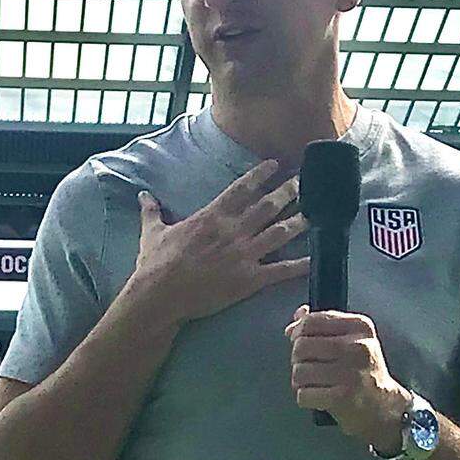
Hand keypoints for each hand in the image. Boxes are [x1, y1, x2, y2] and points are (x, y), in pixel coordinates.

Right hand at [132, 159, 310, 325]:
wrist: (160, 294)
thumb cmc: (155, 263)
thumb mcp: (152, 232)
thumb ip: (152, 211)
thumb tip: (143, 195)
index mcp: (212, 216)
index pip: (241, 189)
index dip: (260, 175)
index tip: (275, 164)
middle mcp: (233, 230)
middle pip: (268, 205)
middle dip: (289, 191)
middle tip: (306, 181)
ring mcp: (244, 254)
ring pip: (280, 232)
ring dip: (299, 221)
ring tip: (316, 211)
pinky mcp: (250, 279)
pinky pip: (281, 270)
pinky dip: (300, 264)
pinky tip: (315, 259)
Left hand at [285, 305, 411, 453]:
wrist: (384, 406)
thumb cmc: (362, 370)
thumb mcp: (351, 339)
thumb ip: (323, 324)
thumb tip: (297, 316)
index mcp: (360, 327)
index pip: (312, 321)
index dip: (298, 331)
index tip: (297, 340)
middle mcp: (358, 347)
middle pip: (302, 345)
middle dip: (297, 358)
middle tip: (307, 366)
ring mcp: (352, 372)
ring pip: (299, 370)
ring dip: (300, 380)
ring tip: (313, 383)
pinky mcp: (344, 397)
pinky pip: (304, 394)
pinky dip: (305, 397)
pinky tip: (317, 397)